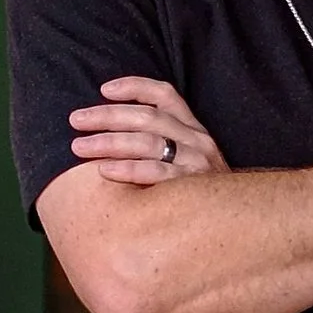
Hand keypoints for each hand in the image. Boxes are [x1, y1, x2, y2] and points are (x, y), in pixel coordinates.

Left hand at [68, 77, 227, 183]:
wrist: (237, 224)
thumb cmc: (199, 195)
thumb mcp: (187, 161)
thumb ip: (160, 145)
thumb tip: (110, 135)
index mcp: (194, 130)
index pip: (165, 95)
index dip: (134, 87)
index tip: (104, 89)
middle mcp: (197, 141)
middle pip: (147, 116)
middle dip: (106, 116)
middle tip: (76, 120)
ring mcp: (197, 163)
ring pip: (147, 141)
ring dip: (108, 141)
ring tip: (79, 146)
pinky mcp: (193, 187)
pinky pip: (155, 173)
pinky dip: (128, 169)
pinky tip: (104, 170)